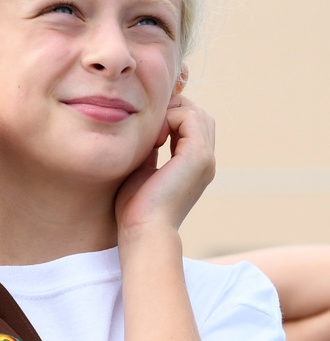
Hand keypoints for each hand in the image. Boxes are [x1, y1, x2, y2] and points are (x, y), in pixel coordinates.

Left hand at [115, 94, 215, 241]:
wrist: (143, 230)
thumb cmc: (135, 208)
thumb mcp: (142, 170)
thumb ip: (149, 150)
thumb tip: (143, 130)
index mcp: (194, 165)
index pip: (190, 124)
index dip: (167, 117)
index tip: (144, 131)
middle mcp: (205, 160)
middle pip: (196, 114)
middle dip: (170, 110)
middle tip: (146, 125)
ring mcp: (205, 157)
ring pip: (195, 112)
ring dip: (169, 112)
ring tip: (150, 133)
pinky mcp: (198, 156)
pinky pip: (188, 117)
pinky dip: (168, 117)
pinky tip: (153, 138)